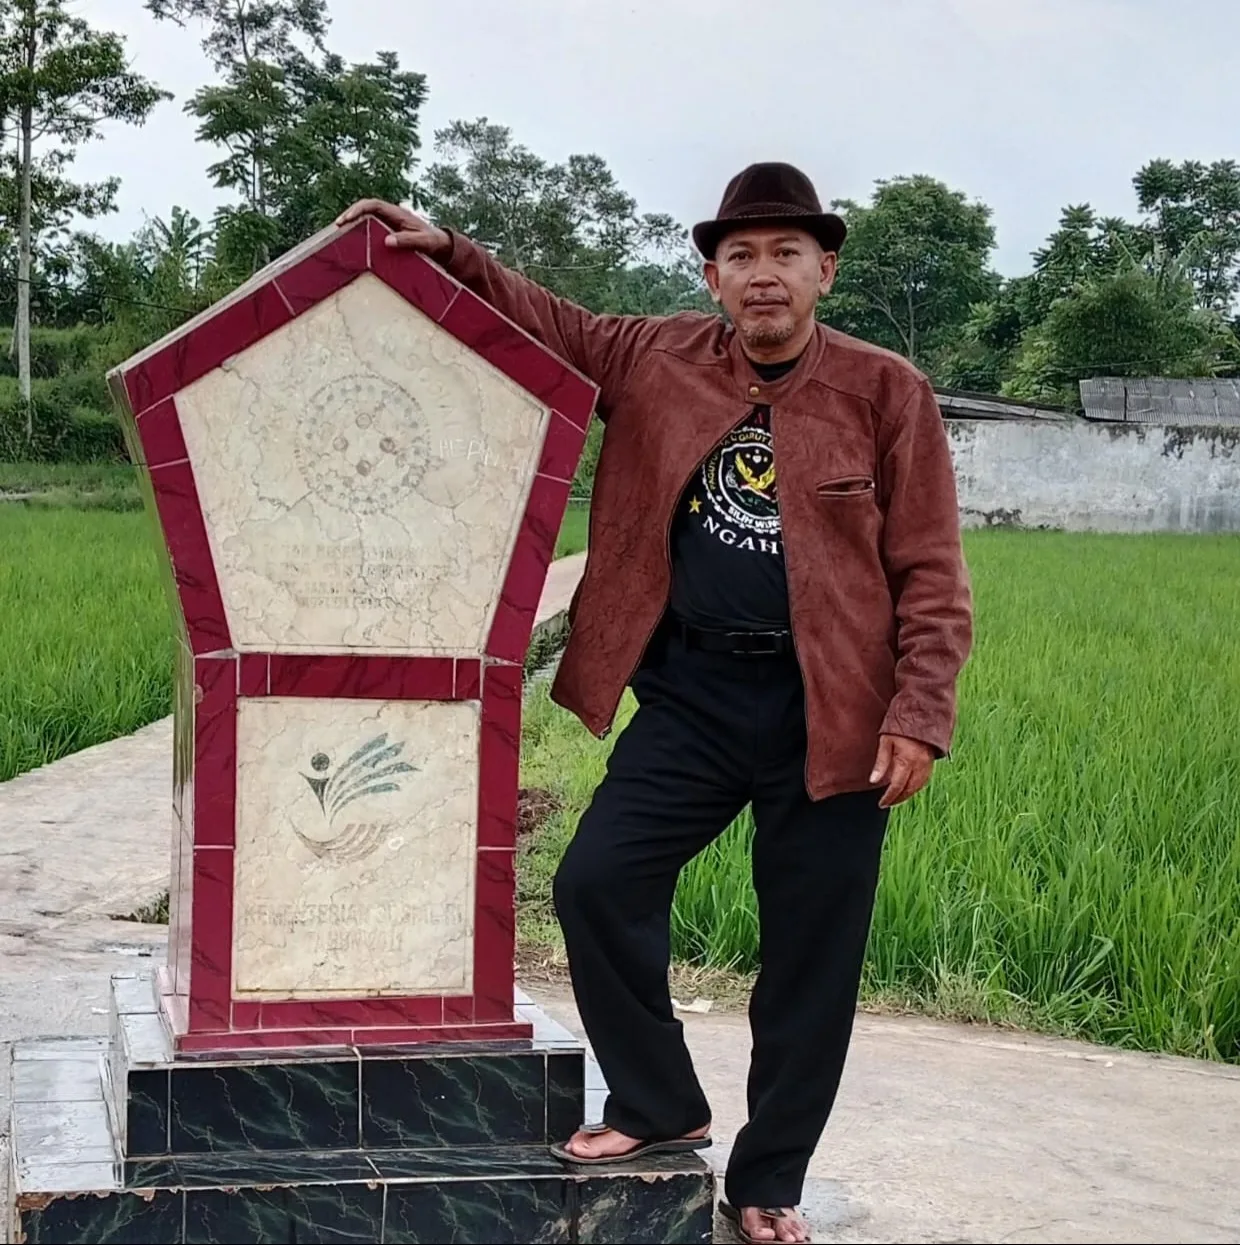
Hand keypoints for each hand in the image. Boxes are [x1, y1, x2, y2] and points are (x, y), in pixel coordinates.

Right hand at [334, 199, 451, 261]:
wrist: (441, 244)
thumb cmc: (433, 242)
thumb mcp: (423, 243)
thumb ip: (407, 241)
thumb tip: (387, 241)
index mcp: (397, 213)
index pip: (373, 204)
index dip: (358, 209)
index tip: (347, 219)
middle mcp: (391, 214)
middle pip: (365, 207)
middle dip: (350, 213)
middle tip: (337, 225)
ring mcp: (389, 221)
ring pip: (366, 216)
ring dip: (353, 221)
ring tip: (338, 231)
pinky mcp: (389, 229)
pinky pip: (371, 226)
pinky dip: (360, 229)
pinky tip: (351, 239)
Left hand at [869, 733, 935, 808]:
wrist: (920, 714)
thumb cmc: (899, 727)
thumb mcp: (885, 742)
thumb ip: (881, 763)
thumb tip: (873, 781)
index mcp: (907, 760)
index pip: (897, 786)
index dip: (889, 797)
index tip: (881, 803)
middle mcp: (920, 765)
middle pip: (909, 789)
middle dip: (898, 799)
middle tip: (887, 803)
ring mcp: (928, 764)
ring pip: (918, 787)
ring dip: (907, 795)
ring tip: (896, 798)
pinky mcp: (932, 762)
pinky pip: (924, 780)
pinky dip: (915, 787)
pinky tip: (907, 788)